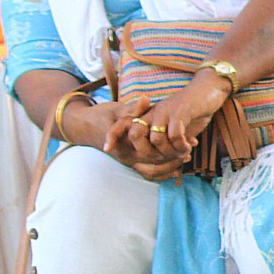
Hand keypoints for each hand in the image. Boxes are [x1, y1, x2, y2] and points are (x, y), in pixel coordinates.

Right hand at [65, 98, 186, 181]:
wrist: (83, 126)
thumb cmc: (100, 116)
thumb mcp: (115, 109)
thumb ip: (131, 108)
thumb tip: (145, 100)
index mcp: (124, 146)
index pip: (153, 153)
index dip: (172, 149)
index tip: (187, 143)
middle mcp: (126, 157)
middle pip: (155, 165)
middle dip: (174, 158)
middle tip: (190, 150)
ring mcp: (128, 162)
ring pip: (152, 172)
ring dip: (170, 167)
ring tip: (186, 158)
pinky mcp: (129, 162)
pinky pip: (147, 173)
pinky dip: (162, 172)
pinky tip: (176, 168)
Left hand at [108, 77, 230, 168]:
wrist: (209, 89)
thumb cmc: (192, 109)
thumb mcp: (174, 125)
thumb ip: (165, 139)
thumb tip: (162, 159)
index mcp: (149, 115)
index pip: (123, 123)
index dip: (112, 135)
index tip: (107, 149)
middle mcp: (153, 112)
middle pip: (136, 135)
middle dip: (148, 153)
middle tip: (166, 157)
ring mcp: (165, 111)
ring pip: (156, 139)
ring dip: (170, 151)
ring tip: (183, 152)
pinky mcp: (180, 112)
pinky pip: (174, 135)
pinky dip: (181, 145)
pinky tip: (189, 145)